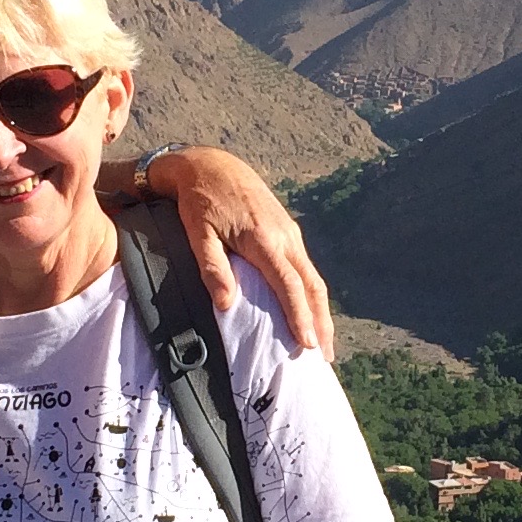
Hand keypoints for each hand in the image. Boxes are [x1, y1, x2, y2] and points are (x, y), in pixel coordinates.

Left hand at [151, 148, 333, 355]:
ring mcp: (290, 233)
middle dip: (321, 322)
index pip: (289, 285)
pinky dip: (312, 293)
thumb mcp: (197, 233)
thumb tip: (226, 303)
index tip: (306, 344)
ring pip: (313, 277)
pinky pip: (306, 267)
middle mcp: (285, 236)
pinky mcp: (288, 231)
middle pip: (312, 285)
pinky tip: (310, 311)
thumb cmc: (199, 201)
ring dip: (321, 310)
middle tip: (323, 356)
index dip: (299, 316)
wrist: (211, 165)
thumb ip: (212, 267)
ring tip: (322, 342)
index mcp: (263, 239)